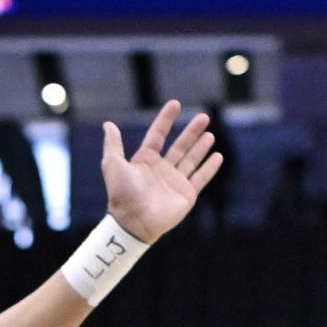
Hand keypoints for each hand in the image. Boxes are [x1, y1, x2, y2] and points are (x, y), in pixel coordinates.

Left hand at [102, 103, 222, 244]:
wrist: (134, 222)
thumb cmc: (122, 195)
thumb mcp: (113, 165)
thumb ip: (113, 145)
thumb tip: (108, 124)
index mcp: (145, 161)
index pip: (158, 135)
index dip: (166, 120)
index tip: (175, 104)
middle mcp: (161, 170)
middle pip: (180, 146)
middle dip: (192, 131)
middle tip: (204, 117)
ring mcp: (174, 182)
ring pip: (191, 160)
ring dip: (201, 147)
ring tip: (210, 134)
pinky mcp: (186, 195)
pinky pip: (201, 178)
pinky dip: (210, 168)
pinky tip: (217, 156)